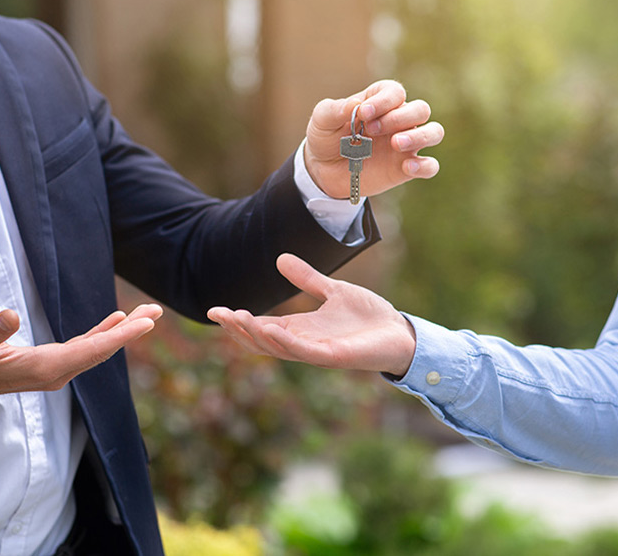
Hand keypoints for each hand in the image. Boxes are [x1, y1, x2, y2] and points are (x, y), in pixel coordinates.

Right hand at [0, 304, 162, 402]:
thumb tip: (11, 314)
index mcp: (44, 368)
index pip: (91, 349)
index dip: (120, 335)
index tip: (145, 323)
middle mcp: (57, 372)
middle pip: (102, 349)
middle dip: (131, 331)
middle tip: (156, 311)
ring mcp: (57, 369)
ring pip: (97, 348)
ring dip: (123, 331)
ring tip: (147, 313)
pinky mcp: (53, 362)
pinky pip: (86, 347)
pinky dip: (104, 332)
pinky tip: (118, 320)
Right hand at [207, 254, 415, 376]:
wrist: (401, 332)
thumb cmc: (369, 317)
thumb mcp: (333, 290)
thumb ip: (307, 278)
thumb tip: (280, 259)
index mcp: (301, 329)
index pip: (261, 327)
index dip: (238, 321)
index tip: (216, 311)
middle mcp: (304, 343)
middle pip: (261, 341)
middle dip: (238, 330)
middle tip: (219, 315)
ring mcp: (316, 352)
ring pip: (276, 348)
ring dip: (255, 335)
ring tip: (238, 318)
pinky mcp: (333, 357)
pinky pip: (302, 352)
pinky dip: (284, 342)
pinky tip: (270, 329)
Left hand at [304, 79, 442, 198]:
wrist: (324, 170)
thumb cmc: (327, 137)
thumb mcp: (321, 120)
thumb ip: (334, 109)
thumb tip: (355, 105)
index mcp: (380, 101)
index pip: (395, 92)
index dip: (384, 100)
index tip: (363, 113)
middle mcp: (399, 119)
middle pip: (421, 109)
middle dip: (400, 117)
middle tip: (372, 129)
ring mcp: (406, 144)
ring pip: (434, 132)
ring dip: (420, 136)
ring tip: (395, 143)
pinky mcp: (406, 168)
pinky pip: (430, 166)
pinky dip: (424, 165)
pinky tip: (407, 167)